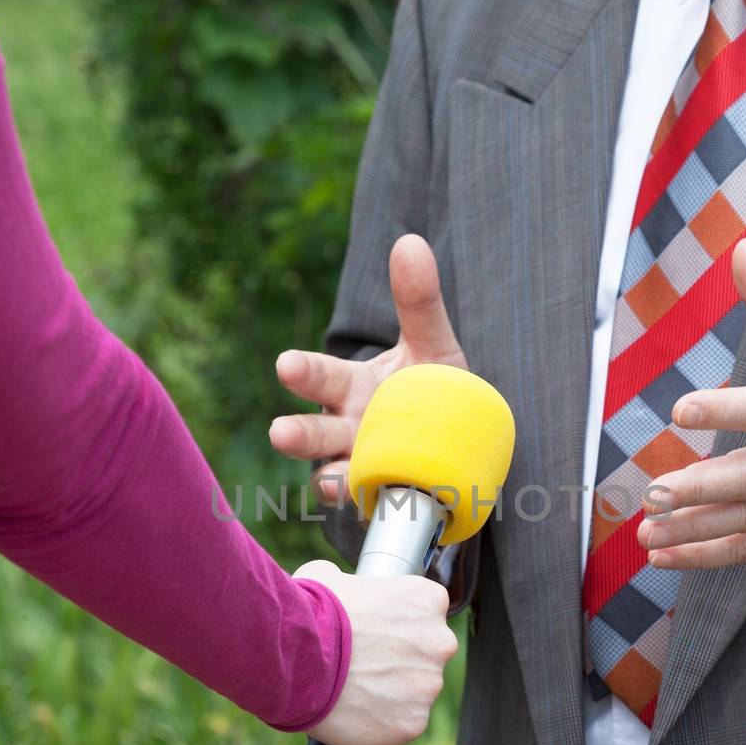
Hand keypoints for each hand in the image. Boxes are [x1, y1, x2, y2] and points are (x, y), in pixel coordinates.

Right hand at [270, 235, 467, 503]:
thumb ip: (419, 301)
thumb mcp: (433, 345)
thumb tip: (409, 242)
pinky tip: (370, 501)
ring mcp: (360, 464)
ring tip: (333, 481)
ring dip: (329, 478)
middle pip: (314, 431)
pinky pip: (366, 503)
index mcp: (352, 387)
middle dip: (297, 433)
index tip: (286, 365)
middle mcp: (346, 427)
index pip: (320, 376)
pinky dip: (366, 503)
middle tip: (281, 433)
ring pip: (330, 473)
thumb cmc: (433, 387)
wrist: (464, 439)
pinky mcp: (381, 494)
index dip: (303, 372)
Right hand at [293, 560, 456, 744]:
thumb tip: (343, 589)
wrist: (295, 656)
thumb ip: (354, 585)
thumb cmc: (310, 611)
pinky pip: (400, 723)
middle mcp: (439, 642)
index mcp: (428, 600)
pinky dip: (380, 721)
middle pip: (426, 653)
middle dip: (399, 659)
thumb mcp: (331, 577)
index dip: (396, 622)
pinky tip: (353, 710)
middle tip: (363, 663)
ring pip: (414, 691)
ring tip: (351, 688)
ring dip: (390, 691)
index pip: (426, 611)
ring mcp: (428, 685)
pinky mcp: (411, 723)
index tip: (374, 630)